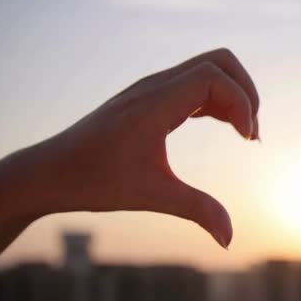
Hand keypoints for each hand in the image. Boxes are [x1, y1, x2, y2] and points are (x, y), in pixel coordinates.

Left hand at [30, 48, 259, 247]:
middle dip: (246, 91)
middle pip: (219, 61)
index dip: (241, 102)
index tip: (247, 140)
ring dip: (234, 95)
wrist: (50, 172)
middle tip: (250, 132)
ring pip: (209, 69)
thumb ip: (197, 211)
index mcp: (155, 103)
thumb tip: (229, 239)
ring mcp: (153, 89)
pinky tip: (226, 128)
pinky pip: (196, 85)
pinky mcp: (152, 99)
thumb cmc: (94, 181)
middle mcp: (155, 87)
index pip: (214, 76)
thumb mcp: (151, 196)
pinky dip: (219, 101)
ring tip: (244, 134)